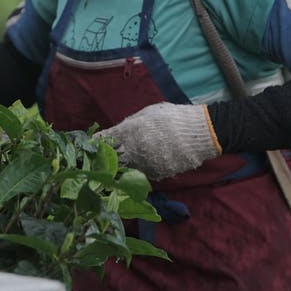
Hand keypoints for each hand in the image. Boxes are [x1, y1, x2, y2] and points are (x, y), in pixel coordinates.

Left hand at [97, 102, 220, 180]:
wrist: (201, 133)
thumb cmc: (171, 118)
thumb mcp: (146, 115)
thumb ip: (126, 126)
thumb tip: (109, 135)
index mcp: (131, 132)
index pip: (104, 141)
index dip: (95, 145)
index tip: (89, 148)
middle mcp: (136, 151)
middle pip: (111, 160)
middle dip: (105, 159)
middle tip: (101, 158)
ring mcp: (147, 165)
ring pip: (126, 169)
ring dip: (122, 166)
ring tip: (123, 161)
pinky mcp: (158, 175)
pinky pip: (143, 174)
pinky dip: (140, 169)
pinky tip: (145, 162)